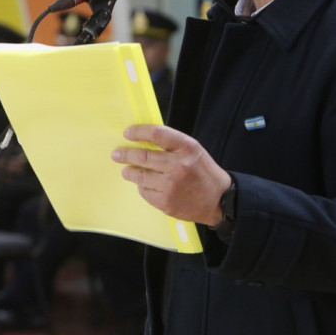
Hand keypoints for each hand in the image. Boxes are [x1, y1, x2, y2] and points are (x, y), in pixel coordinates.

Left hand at [112, 125, 231, 226]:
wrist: (219, 200)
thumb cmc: (203, 172)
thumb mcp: (193, 151)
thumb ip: (172, 145)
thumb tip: (143, 139)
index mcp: (187, 148)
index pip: (157, 134)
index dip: (138, 132)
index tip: (127, 133)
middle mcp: (179, 165)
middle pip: (143, 156)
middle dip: (126, 154)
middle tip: (117, 154)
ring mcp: (171, 185)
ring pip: (140, 176)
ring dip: (130, 172)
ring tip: (126, 171)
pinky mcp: (166, 202)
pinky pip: (145, 192)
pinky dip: (142, 187)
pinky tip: (144, 185)